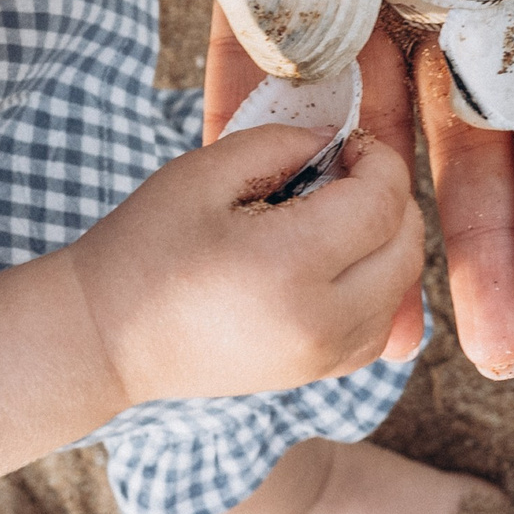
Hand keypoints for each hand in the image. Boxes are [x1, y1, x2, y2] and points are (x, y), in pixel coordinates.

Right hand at [69, 119, 426, 405]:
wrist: (106, 338)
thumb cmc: (143, 249)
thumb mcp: (202, 173)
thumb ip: (280, 143)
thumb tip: (335, 140)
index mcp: (291, 265)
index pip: (381, 202)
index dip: (377, 160)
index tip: (347, 144)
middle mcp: (322, 320)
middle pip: (407, 247)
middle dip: (391, 197)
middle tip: (345, 174)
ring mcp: (323, 356)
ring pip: (402, 288)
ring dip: (388, 242)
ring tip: (337, 217)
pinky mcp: (317, 373)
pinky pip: (380, 325)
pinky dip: (377, 287)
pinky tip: (334, 262)